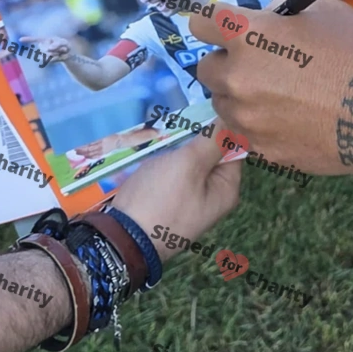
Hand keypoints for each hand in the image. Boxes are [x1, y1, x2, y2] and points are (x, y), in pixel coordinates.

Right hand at [26, 36, 73, 61]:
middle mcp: (42, 46)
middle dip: (56, 49)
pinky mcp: (45, 60)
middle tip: (62, 48)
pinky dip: (56, 59)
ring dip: (56, 54)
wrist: (67, 54)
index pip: (36, 39)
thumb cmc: (65, 45)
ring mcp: (43, 53)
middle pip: (45, 48)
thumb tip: (49, 48)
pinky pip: (49, 60)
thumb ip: (58, 43)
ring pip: (47, 55)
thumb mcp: (64, 42)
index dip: (28, 39)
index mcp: (46, 39)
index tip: (20, 39)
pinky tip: (59, 57)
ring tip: (60, 52)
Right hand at [109, 133, 242, 263]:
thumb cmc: (160, 199)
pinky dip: (165, 163)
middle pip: (211, 155)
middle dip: (195, 137)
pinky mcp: (168, 204)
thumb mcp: (190, 164)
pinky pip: (172, 176)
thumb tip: (234, 121)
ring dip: (177, 149)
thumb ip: (213, 140)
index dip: (221, 127)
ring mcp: (190, 202)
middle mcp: (213, 197)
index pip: (234, 148)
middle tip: (180, 120)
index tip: (205, 110)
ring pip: (189, 163)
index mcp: (227, 189)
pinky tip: (153, 152)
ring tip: (164, 133)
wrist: (119, 241)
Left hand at [189, 0, 352, 176]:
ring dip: (239, 95)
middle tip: (258, 63)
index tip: (227, 28)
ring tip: (277, 93)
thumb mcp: (324, 10)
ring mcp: (246, 117)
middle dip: (228, 62)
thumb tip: (265, 18)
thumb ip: (283, 11)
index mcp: (249, 36)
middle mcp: (236, 77)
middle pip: (206, 68)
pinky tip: (290, 116)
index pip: (201, 22)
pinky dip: (259, 122)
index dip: (214, 22)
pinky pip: (245, 130)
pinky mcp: (259, 147)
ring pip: (222, 103)